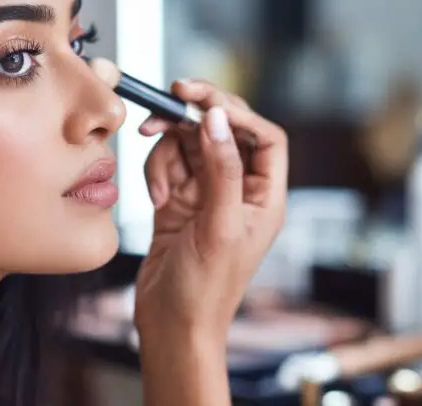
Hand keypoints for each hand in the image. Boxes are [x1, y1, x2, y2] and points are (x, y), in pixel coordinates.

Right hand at [133, 79, 286, 344]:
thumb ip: (221, 168)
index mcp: (265, 197)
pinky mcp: (178, 200)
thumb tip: (217, 117)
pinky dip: (156, 173)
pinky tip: (155, 200)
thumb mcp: (218, 225)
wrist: (171, 326)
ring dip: (168, 152)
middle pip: (224, 129)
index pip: (264, 136)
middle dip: (196, 114)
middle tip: (170, 95)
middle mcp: (239, 190)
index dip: (237, 111)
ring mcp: (207, 193)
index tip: (203, 99)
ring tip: (160, 186)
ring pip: (189, 143)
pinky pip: (167, 164)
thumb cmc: (205, 290)